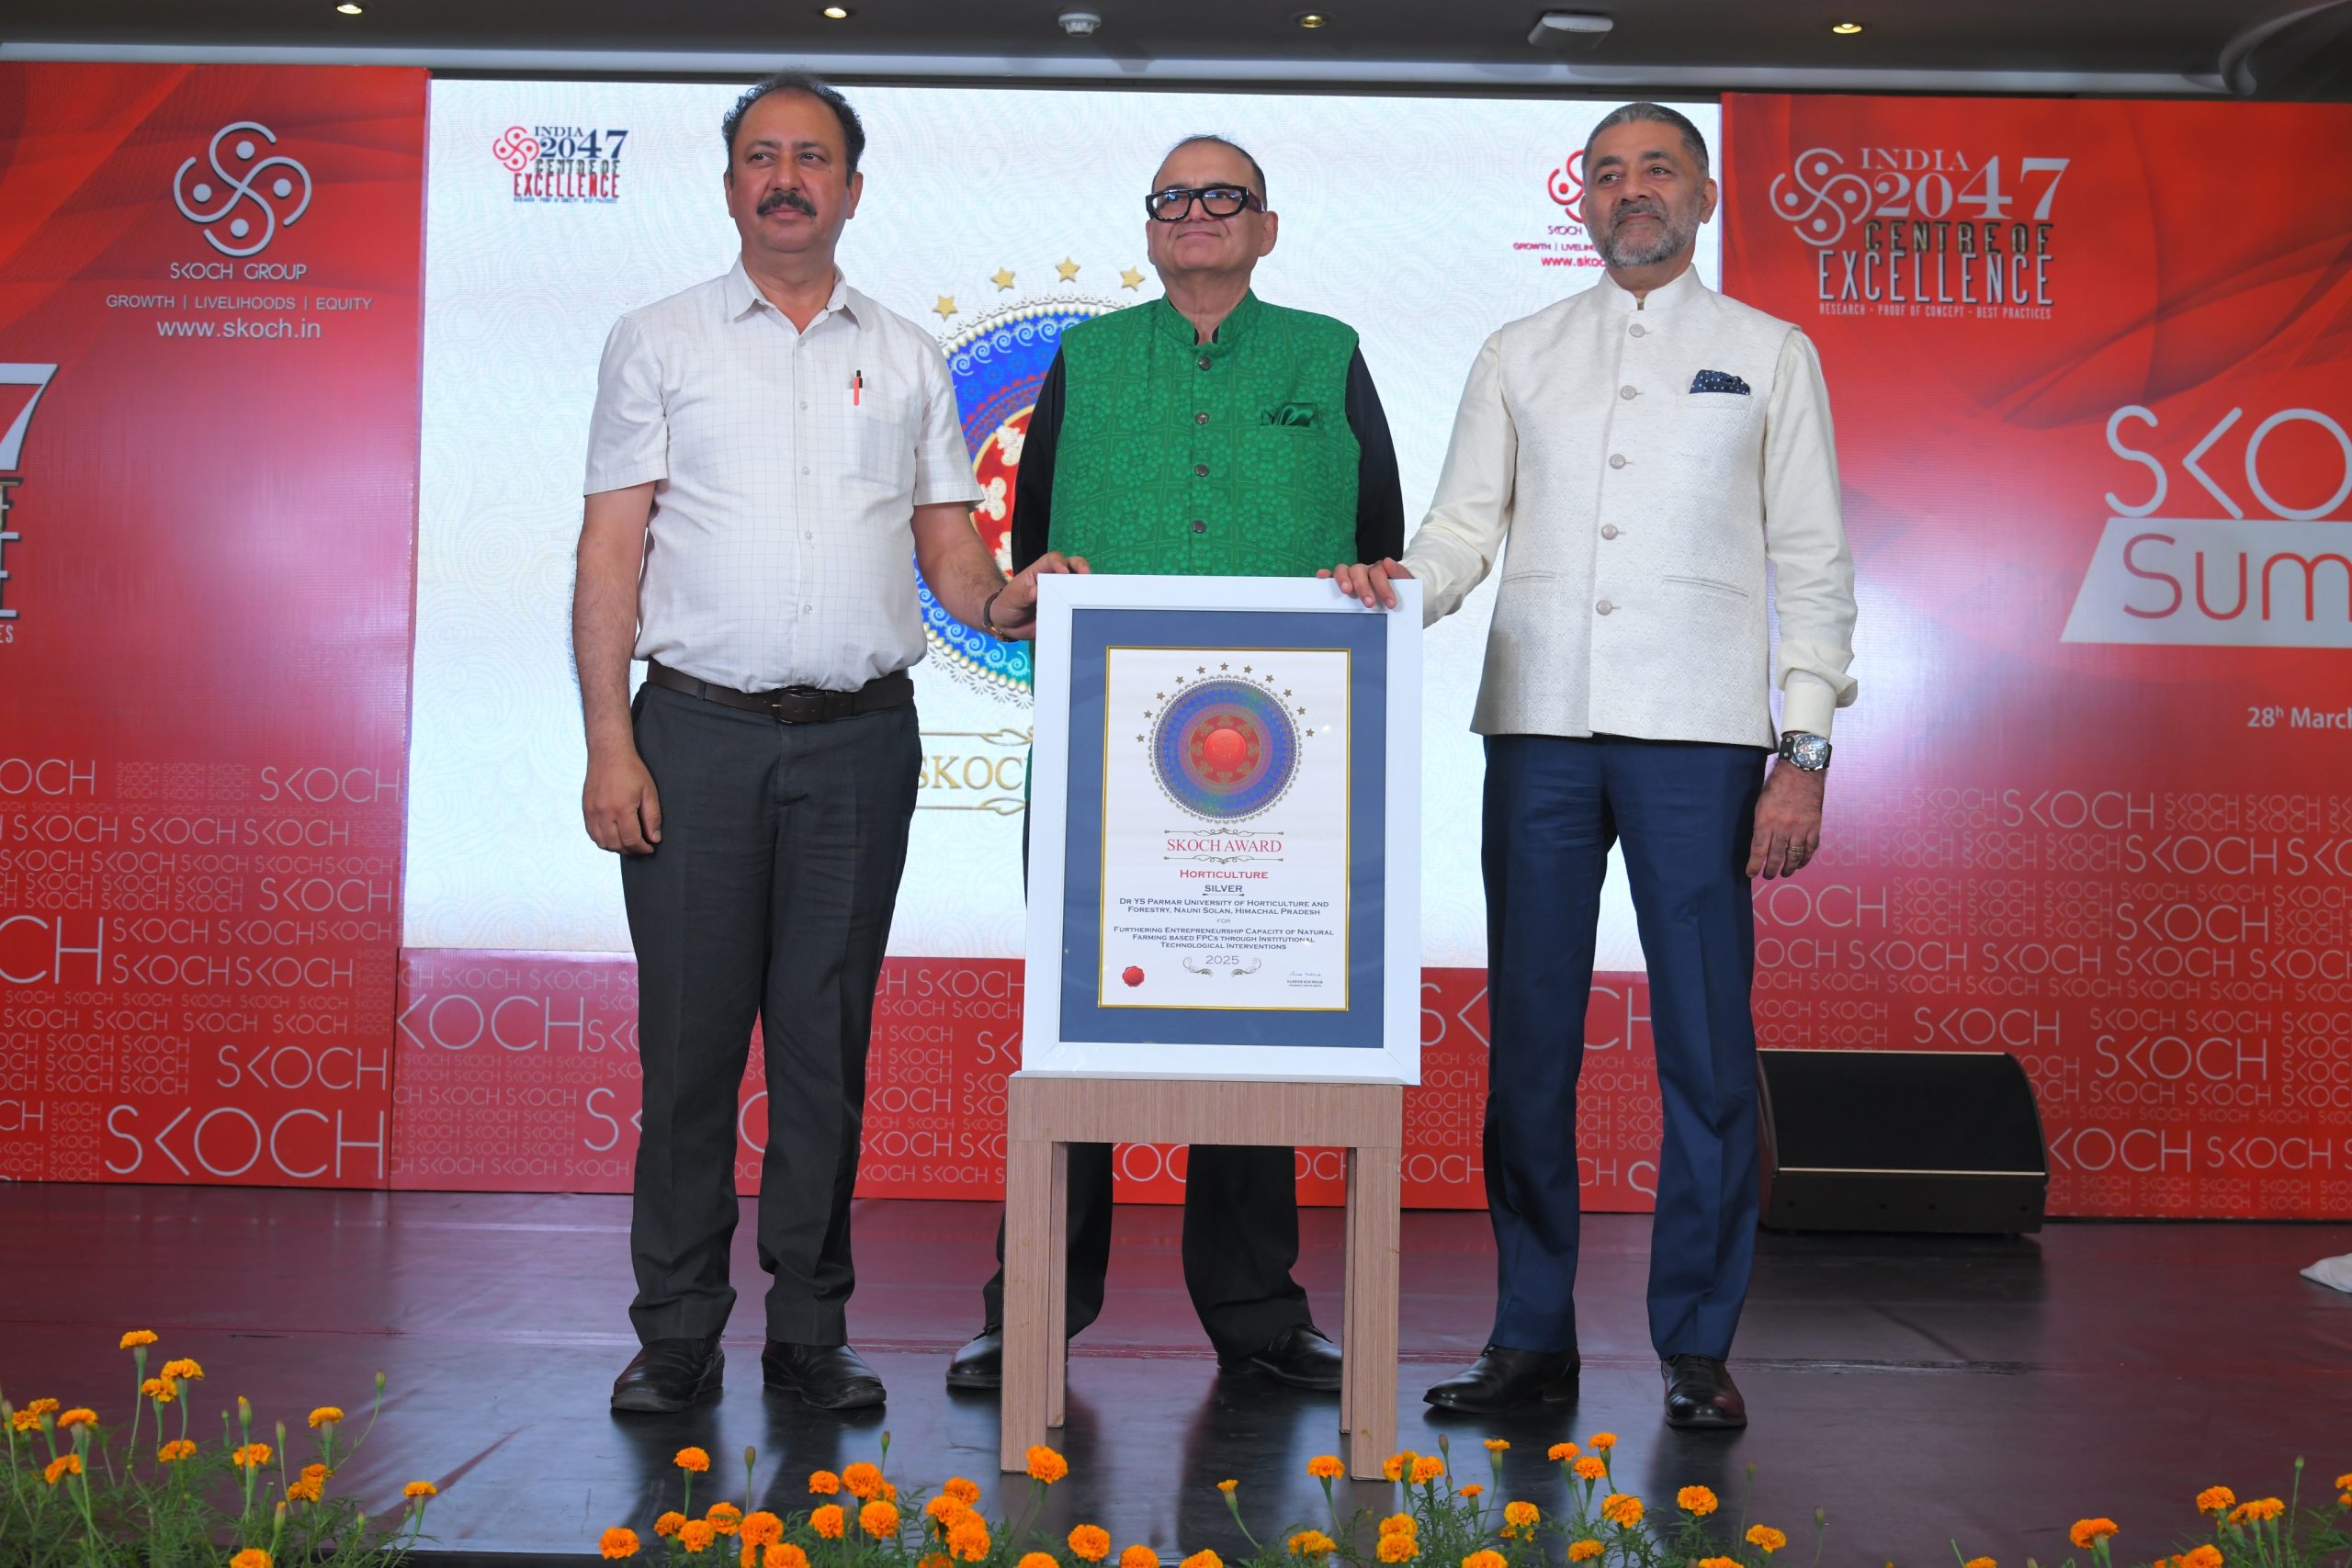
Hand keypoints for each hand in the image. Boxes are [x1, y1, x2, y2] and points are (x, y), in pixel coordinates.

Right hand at [583, 747, 662, 854]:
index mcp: (621, 808)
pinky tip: (613, 835)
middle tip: (640, 846)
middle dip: (630, 850)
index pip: (631, 839)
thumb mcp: (649, 791)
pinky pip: (592, 833)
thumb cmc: (630, 769)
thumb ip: (652, 817)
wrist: (608, 753)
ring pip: (602, 842)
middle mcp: (604, 812)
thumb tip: (654, 838)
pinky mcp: (585, 809)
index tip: (649, 848)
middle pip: (616, 844)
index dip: (642, 848)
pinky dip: (603, 839)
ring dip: (616, 847)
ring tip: (627, 842)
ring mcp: (592, 811)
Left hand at [988, 551, 1088, 640]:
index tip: (1064, 571)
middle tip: (1086, 574)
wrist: (1006, 625)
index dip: (1059, 562)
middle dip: (1080, 566)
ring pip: (1077, 585)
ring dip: (1085, 586)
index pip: (1051, 560)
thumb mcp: (1012, 598)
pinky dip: (1081, 608)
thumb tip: (1037, 592)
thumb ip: (1023, 595)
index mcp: (1039, 572)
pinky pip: (1074, 607)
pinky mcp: (1063, 610)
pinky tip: (1085, 612)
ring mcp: (1059, 595)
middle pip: (1070, 566)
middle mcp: (1052, 581)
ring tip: (1089, 594)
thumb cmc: (1007, 604)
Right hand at [1318, 557, 1412, 608]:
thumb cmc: (1397, 592)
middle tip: (1369, 603)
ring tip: (1347, 591)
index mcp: (1379, 570)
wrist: (1394, 598)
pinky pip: (1330, 576)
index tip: (1390, 603)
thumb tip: (1388, 561)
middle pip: (1359, 571)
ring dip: (1344, 579)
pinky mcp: (1340, 582)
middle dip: (1363, 587)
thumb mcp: (1406, 584)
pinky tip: (1322, 577)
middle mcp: (1363, 570)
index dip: (1384, 587)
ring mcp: (1350, 575)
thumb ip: (1401, 574)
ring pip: (1343, 570)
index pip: (1379, 572)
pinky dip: (1326, 575)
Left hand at [1746, 762, 1825, 879]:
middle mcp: (1783, 827)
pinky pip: (1810, 848)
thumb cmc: (1777, 785)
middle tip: (1767, 876)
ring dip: (1788, 868)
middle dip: (1770, 870)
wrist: (1801, 771)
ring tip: (1783, 873)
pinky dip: (1805, 859)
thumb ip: (1760, 824)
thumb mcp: (1760, 803)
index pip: (1758, 850)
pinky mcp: (1814, 826)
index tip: (1750, 874)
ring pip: (1794, 856)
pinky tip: (1800, 863)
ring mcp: (1800, 828)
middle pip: (1776, 856)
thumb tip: (1759, 844)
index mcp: (1766, 821)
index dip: (1754, 865)